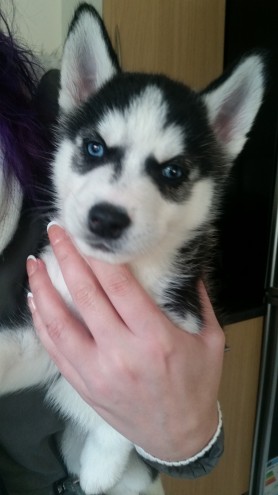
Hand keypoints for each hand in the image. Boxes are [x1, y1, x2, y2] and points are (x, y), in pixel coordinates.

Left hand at [27, 224, 224, 461]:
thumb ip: (199, 301)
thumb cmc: (197, 387)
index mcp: (155, 337)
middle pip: (85, 295)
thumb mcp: (211, 341)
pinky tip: (35, 302)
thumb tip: (188, 268)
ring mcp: (98, 371)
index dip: (98, 255)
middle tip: (56, 232)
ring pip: (59, 322)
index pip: (118, 286)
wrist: (179, 438)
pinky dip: (41, 323)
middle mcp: (122, 353)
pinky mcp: (84, 385)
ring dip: (42, 288)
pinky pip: (54, 350)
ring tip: (34, 263)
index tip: (87, 234)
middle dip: (67, 257)